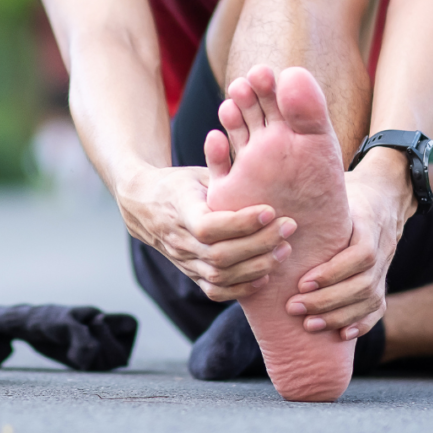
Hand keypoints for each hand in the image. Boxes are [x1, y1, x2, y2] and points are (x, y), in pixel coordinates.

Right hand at [117, 164, 296, 301]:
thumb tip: (240, 142)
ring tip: (284, 249)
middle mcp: (178, 240)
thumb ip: (219, 168)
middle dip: (259, 244)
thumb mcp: (196, 173)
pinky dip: (242, 288)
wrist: (143, 206)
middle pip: (220, 254)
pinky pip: (215, 290)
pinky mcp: (190, 274)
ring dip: (257, 266)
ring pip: (220, 276)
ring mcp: (183, 261)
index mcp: (178, 210)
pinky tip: (265, 275)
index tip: (270, 211)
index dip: (241, 223)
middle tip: (289, 227)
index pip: (209, 226)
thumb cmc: (178, 185)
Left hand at [283, 148, 414, 338]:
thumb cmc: (346, 190)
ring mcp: (385, 266)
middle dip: (328, 300)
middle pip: (363, 283)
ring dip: (339, 315)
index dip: (333, 272)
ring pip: (371, 298)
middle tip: (294, 307)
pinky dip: (361, 323)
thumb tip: (267, 199)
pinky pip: (379, 307)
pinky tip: (341, 335)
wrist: (386, 192)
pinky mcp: (383, 279)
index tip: (303, 282)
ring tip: (309, 324)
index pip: (360, 255)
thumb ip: (307, 194)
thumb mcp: (332, 186)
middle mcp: (383, 247)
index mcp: (368, 223)